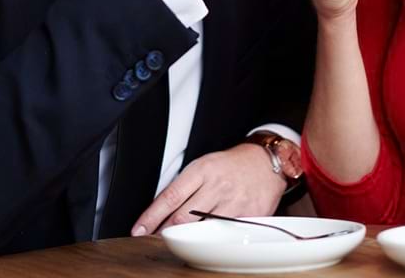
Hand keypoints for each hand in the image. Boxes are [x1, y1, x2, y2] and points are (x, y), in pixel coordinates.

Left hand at [131, 143, 285, 235]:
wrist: (266, 162)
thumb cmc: (231, 165)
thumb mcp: (205, 166)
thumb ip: (185, 187)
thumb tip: (159, 213)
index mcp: (203, 169)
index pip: (171, 196)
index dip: (152, 216)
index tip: (138, 230)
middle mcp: (217, 185)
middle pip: (183, 217)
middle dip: (164, 232)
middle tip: (151, 241)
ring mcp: (234, 201)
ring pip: (203, 228)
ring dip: (186, 239)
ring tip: (176, 243)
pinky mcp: (249, 214)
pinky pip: (226, 233)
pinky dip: (213, 240)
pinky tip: (207, 242)